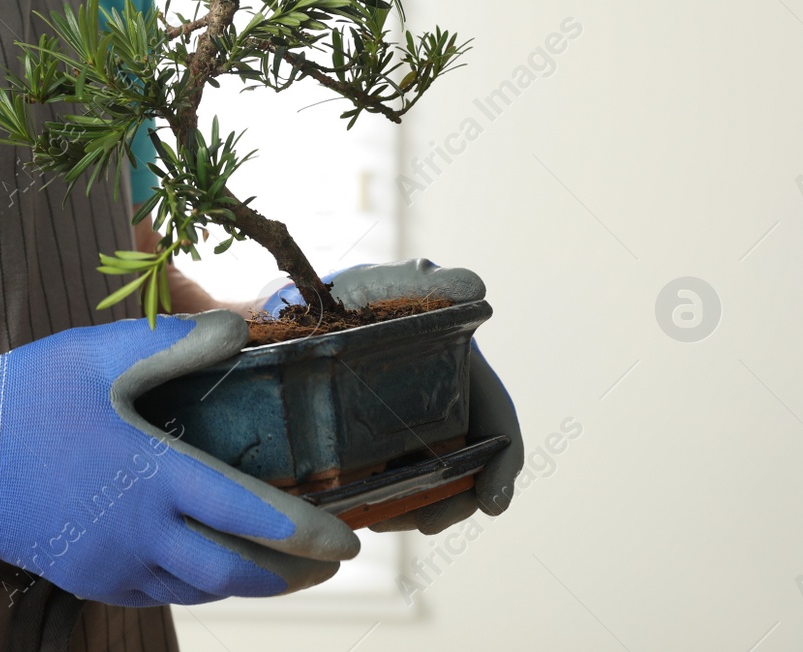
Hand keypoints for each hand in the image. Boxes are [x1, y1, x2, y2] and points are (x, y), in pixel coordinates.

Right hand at [0, 311, 358, 606]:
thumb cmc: (23, 396)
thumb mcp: (97, 354)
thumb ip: (173, 343)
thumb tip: (238, 329)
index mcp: (151, 475)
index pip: (252, 516)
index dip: (308, 532)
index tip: (348, 539)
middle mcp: (139, 533)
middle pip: (238, 572)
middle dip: (293, 573)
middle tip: (328, 563)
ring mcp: (112, 565)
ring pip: (202, 588)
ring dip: (248, 580)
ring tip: (280, 564)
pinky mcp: (89, 579)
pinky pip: (160, 592)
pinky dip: (198, 583)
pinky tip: (209, 562)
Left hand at [259, 260, 523, 534]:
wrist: (299, 315)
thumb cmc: (357, 294)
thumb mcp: (391, 284)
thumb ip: (428, 281)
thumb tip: (476, 288)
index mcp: (465, 372)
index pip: (498, 424)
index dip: (503, 465)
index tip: (494, 503)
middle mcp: (447, 407)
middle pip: (468, 467)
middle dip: (455, 501)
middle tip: (426, 522)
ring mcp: (414, 431)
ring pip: (430, 484)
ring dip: (417, 508)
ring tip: (385, 518)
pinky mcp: (377, 449)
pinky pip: (392, 486)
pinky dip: (385, 502)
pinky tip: (362, 508)